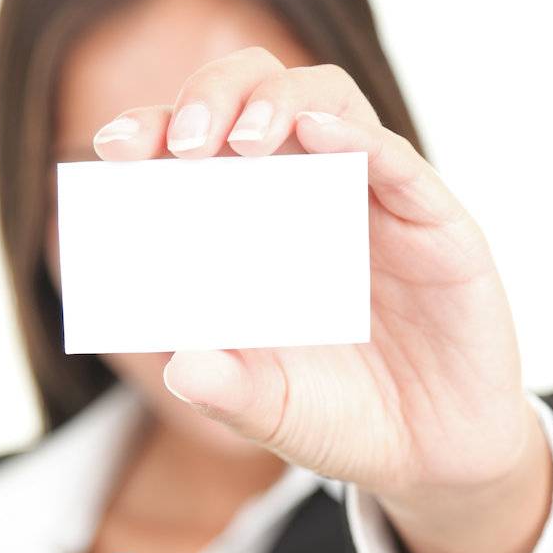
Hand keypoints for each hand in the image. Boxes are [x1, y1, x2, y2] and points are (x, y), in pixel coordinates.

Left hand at [92, 47, 552, 552]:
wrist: (438, 455)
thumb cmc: (346, 421)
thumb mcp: (276, 415)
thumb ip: (229, 392)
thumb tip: (179, 367)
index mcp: (254, 230)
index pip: (197, 152)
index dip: (156, 133)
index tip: (114, 149)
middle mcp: (309, 197)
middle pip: (255, 98)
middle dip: (210, 99)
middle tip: (183, 145)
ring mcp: (372, 200)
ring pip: (323, 99)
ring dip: (275, 101)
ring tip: (238, 141)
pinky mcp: (434, 220)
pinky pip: (393, 158)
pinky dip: (353, 134)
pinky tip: (317, 131)